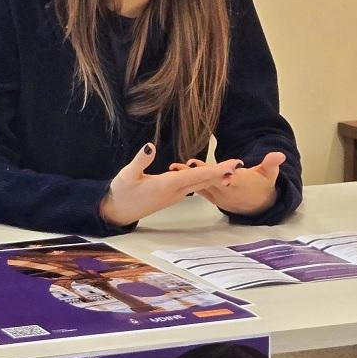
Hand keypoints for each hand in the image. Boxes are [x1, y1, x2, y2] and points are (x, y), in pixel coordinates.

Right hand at [99, 143, 238, 227]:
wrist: (118, 212)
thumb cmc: (121, 192)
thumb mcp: (127, 175)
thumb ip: (140, 160)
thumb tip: (150, 145)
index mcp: (166, 185)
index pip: (195, 175)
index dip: (214, 170)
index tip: (230, 166)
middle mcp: (175, 192)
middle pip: (202, 181)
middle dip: (221, 173)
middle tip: (239, 164)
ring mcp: (175, 195)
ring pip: (200, 185)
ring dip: (215, 177)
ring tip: (231, 169)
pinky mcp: (172, 195)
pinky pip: (193, 186)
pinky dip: (205, 180)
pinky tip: (212, 176)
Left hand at [169, 151, 285, 216]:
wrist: (261, 206)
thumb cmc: (264, 185)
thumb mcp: (270, 173)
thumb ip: (272, 163)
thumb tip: (279, 155)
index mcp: (239, 183)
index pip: (225, 176)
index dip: (214, 172)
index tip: (204, 165)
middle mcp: (226, 191)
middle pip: (208, 180)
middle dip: (195, 173)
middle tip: (180, 166)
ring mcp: (219, 196)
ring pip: (201, 185)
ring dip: (188, 178)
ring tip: (174, 168)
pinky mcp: (215, 198)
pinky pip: (200, 190)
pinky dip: (190, 183)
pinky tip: (178, 176)